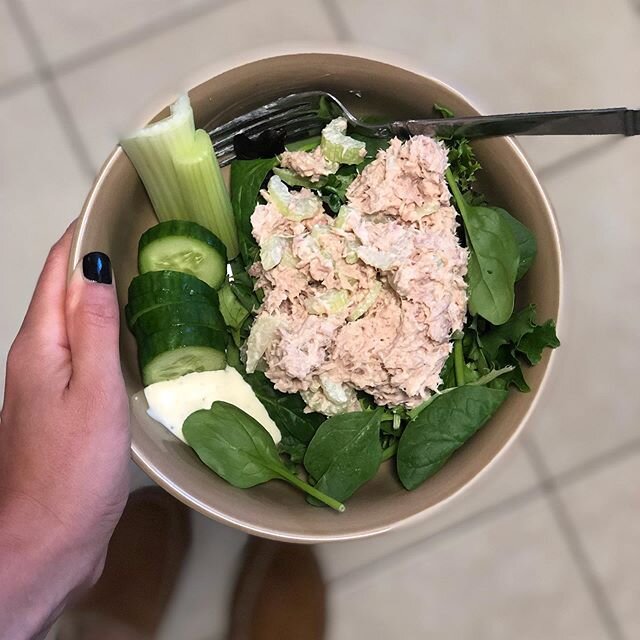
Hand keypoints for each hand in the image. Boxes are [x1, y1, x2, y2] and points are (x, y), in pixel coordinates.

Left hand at [0, 223, 129, 638]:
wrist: (48, 542)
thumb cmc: (70, 472)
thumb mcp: (92, 392)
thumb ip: (94, 328)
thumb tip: (94, 266)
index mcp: (41, 344)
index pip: (58, 268)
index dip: (84, 233)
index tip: (121, 207)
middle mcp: (42, 355)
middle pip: (68, 290)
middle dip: (103, 258)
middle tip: (154, 241)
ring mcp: (55, 381)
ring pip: (83, 320)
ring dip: (112, 294)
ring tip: (159, 278)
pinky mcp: (72, 404)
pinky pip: (93, 350)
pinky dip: (116, 331)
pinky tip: (146, 336)